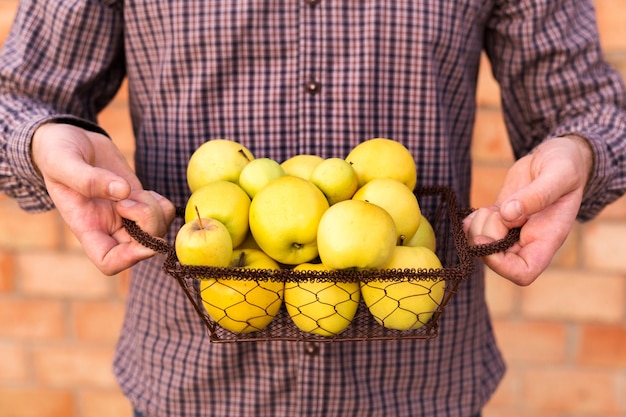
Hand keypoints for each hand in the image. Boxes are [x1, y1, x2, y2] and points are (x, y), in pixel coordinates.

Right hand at [32, 123, 175, 274]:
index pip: (109, 262)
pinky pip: (163, 213)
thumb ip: (88, 179)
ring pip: (157, 230)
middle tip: (130, 199)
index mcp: (86, 226)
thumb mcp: (62, 161)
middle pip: (141, 248)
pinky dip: (162, 204)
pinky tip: (145, 191)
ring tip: (133, 191)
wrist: (68, 138)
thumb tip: (124, 191)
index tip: (138, 233)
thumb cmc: (56, 152)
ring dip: (155, 212)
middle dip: (148, 226)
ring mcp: (126, 215)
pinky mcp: (139, 200)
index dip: (129, 258)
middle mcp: (108, 226)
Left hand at [463, 136, 592, 284]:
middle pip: (496, 260)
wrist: (557, 156)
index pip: (523, 273)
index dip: (500, 264)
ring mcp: (511, 231)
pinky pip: (476, 231)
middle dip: (484, 238)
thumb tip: (509, 214)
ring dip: (477, 227)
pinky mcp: (499, 219)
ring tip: (493, 208)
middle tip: (494, 212)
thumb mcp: (559, 174)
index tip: (488, 239)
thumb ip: (537, 195)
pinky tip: (479, 210)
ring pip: (482, 246)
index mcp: (547, 238)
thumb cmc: (567, 165)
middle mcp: (528, 240)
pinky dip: (470, 223)